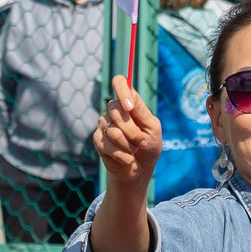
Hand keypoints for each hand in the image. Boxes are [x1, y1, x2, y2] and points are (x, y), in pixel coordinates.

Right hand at [92, 75, 162, 191]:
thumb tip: (129, 101)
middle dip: (132, 131)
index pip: (119, 82)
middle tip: (141, 141)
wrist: (141, 169)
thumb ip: (141, 113)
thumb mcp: (152, 128)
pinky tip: (127, 158)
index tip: (129, 107)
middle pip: (116, 110)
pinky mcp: (98, 140)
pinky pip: (107, 144)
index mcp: (129, 102)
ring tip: (134, 150)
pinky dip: (122, 155)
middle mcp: (114, 110)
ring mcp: (104, 124)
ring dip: (128, 145)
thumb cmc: (149, 146)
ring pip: (113, 130)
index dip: (122, 91)